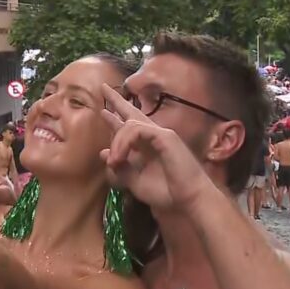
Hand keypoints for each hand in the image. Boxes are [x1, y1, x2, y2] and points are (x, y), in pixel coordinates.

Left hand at [99, 84, 212, 214]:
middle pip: (132, 112)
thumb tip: (103, 152)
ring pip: (130, 125)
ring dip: (117, 142)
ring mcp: (161, 134)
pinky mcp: (165, 137)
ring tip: (113, 161)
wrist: (187, 199)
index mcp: (146, 146)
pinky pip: (138, 131)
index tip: (103, 111)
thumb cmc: (166, 192)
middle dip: (116, 100)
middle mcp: (153, 136)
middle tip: (102, 88)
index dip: (115, 117)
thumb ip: (120, 168)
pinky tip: (120, 156)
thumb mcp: (135, 182)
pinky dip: (125, 142)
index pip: (129, 126)